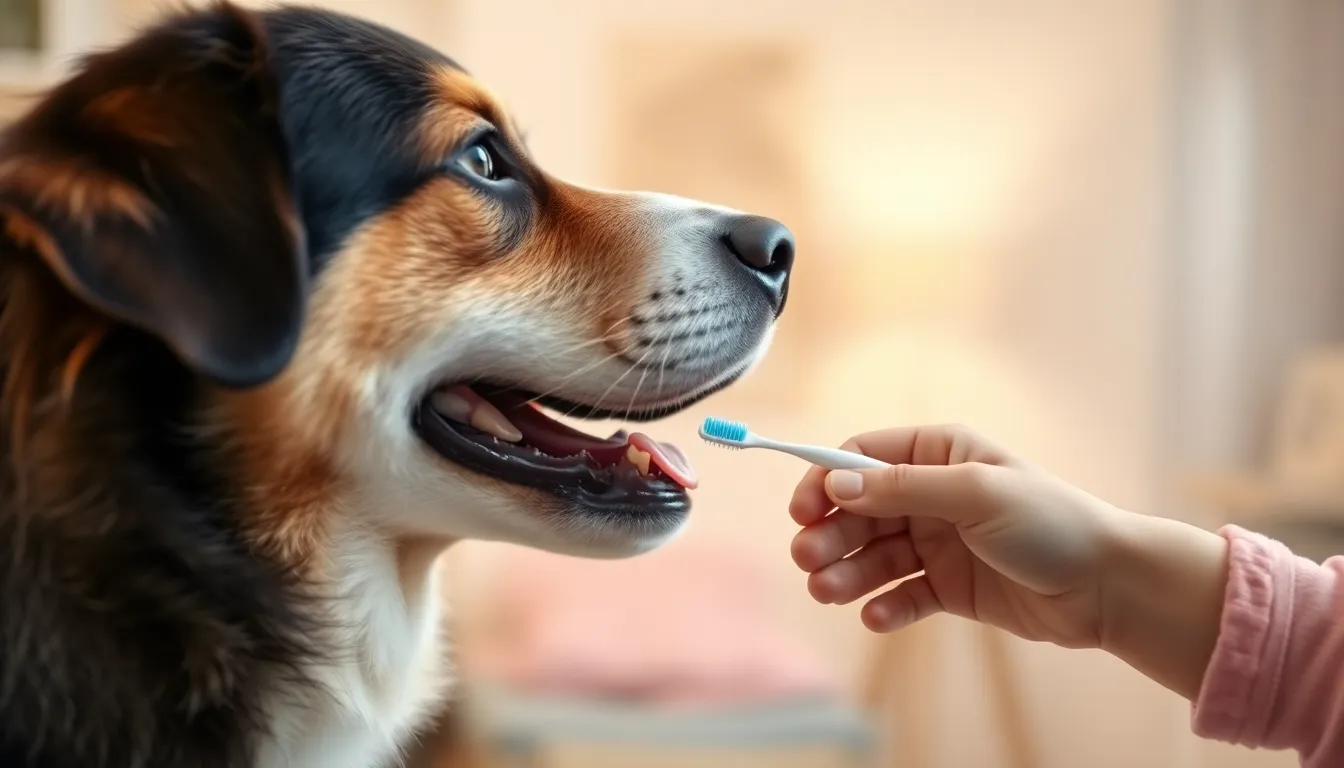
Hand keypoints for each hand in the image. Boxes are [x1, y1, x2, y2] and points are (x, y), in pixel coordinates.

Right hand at [788, 423, 1229, 699]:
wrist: (1107, 587)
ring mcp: (939, 542)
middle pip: (858, 510)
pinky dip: (884, 605)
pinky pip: (902, 593)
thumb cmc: (1051, 523)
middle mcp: (933, 494)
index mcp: (939, 453)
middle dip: (830, 534)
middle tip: (809, 561)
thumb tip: (835, 482)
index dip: (825, 481)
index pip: (861, 458)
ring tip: (829, 592)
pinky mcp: (949, 586)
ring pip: (873, 555)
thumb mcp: (974, 493)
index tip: (802, 510)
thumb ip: (902, 488)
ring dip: (846, 572)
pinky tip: (875, 616)